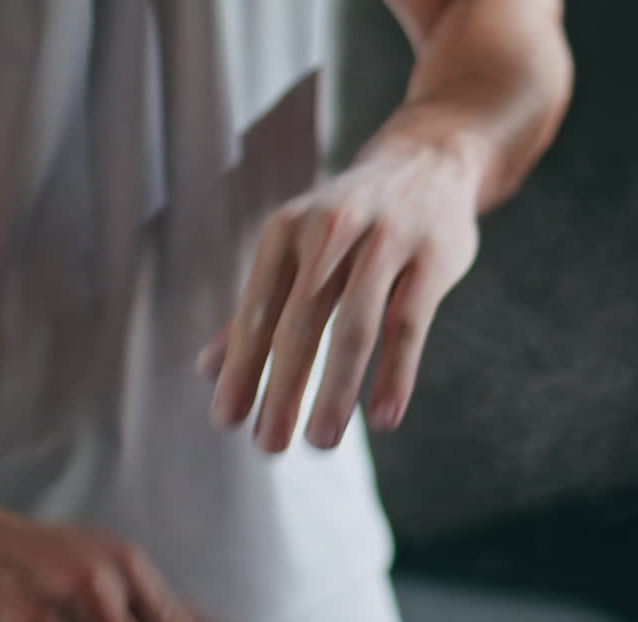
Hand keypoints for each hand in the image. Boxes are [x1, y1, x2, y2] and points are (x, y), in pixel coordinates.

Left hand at [200, 140, 480, 452]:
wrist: (428, 160)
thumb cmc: (350, 220)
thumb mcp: (296, 249)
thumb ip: (255, 308)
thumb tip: (206, 369)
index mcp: (286, 232)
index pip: (257, 311)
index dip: (241, 367)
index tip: (227, 420)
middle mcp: (330, 231)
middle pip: (300, 324)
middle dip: (282, 389)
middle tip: (268, 446)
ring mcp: (384, 242)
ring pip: (355, 327)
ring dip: (335, 389)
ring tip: (321, 441)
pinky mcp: (431, 259)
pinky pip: (409, 324)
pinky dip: (396, 374)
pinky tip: (384, 419)